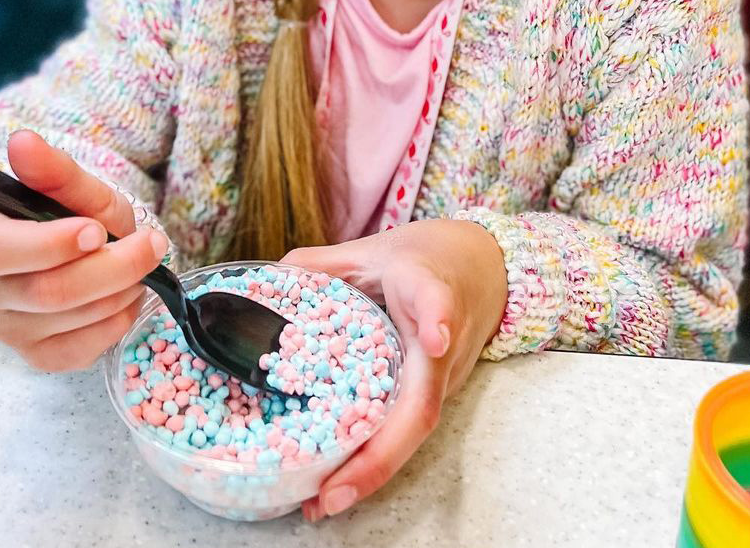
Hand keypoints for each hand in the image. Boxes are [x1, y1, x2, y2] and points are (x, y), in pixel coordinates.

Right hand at [0, 129, 167, 371]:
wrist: (85, 250)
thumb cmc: (73, 215)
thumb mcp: (73, 188)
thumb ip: (52, 169)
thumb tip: (21, 140)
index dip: (51, 244)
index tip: (98, 229)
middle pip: (47, 292)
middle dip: (113, 267)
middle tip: (151, 243)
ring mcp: (6, 330)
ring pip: (72, 319)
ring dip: (122, 289)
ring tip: (139, 264)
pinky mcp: (35, 357)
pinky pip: (82, 351)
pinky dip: (117, 321)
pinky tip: (125, 296)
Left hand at [281, 218, 507, 519]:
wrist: (482, 266)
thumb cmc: (426, 256)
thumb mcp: (373, 249)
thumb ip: (322, 264)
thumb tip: (267, 283)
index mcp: (428, 288)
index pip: (437, 302)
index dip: (436, 320)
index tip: (435, 338)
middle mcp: (444, 342)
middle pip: (422, 405)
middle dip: (379, 456)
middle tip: (332, 493)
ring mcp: (444, 375)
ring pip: (413, 430)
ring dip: (371, 470)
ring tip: (322, 501)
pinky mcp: (437, 394)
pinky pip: (405, 430)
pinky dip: (372, 461)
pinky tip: (334, 485)